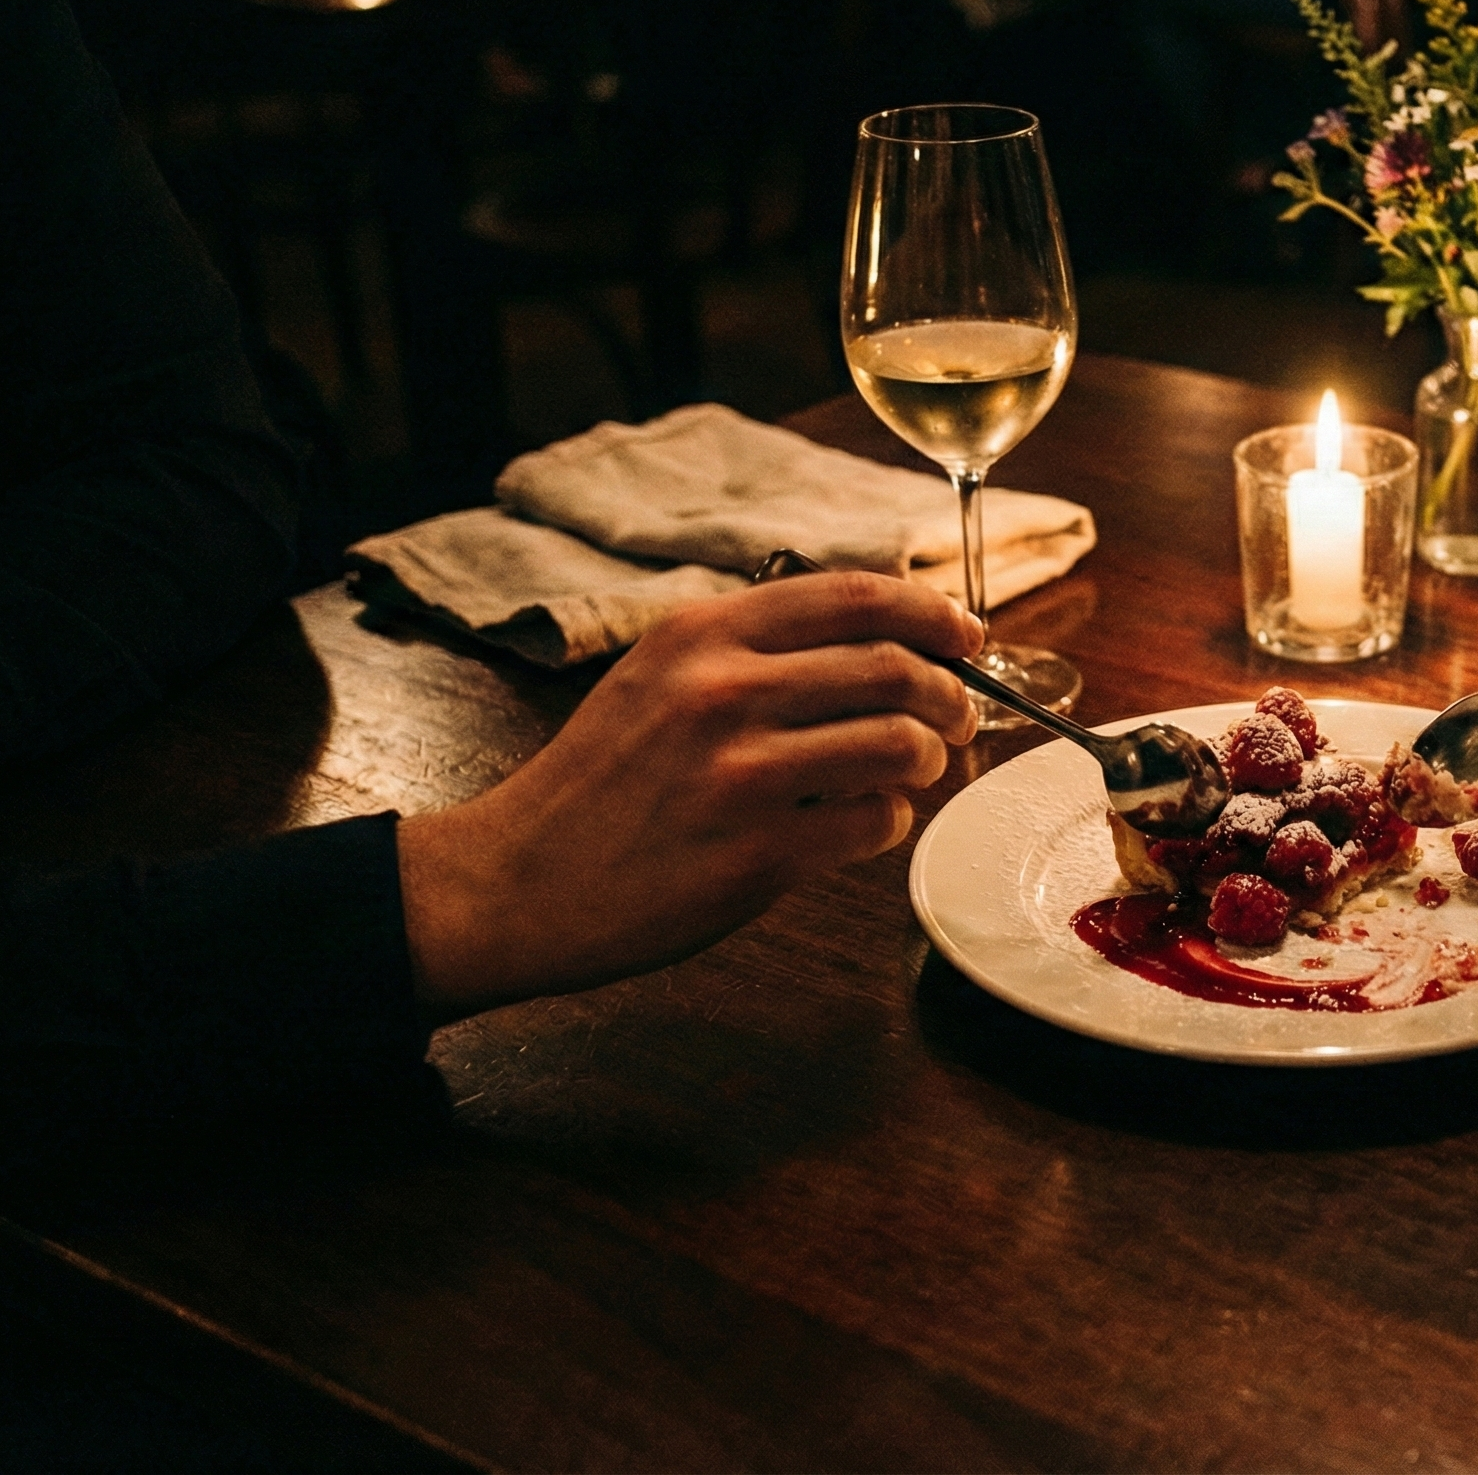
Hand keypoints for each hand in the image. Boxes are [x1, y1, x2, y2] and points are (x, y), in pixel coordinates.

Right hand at [396, 571, 982, 1015]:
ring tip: (912, 773)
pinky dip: (887, 823)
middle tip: (958, 717)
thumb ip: (752, 651)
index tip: (966, 635)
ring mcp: (741, 772)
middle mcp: (723, 690)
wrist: (512, 881)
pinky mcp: (756, 851)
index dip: (931, 613)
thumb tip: (881, 639)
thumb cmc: (597, 785)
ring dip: (927, 760)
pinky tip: (859, 826)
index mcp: (702, 634)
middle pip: (895, 668)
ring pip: (900, 743)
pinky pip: (874, 823)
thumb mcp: (656, 678)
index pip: (855, 596)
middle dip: (950, 693)